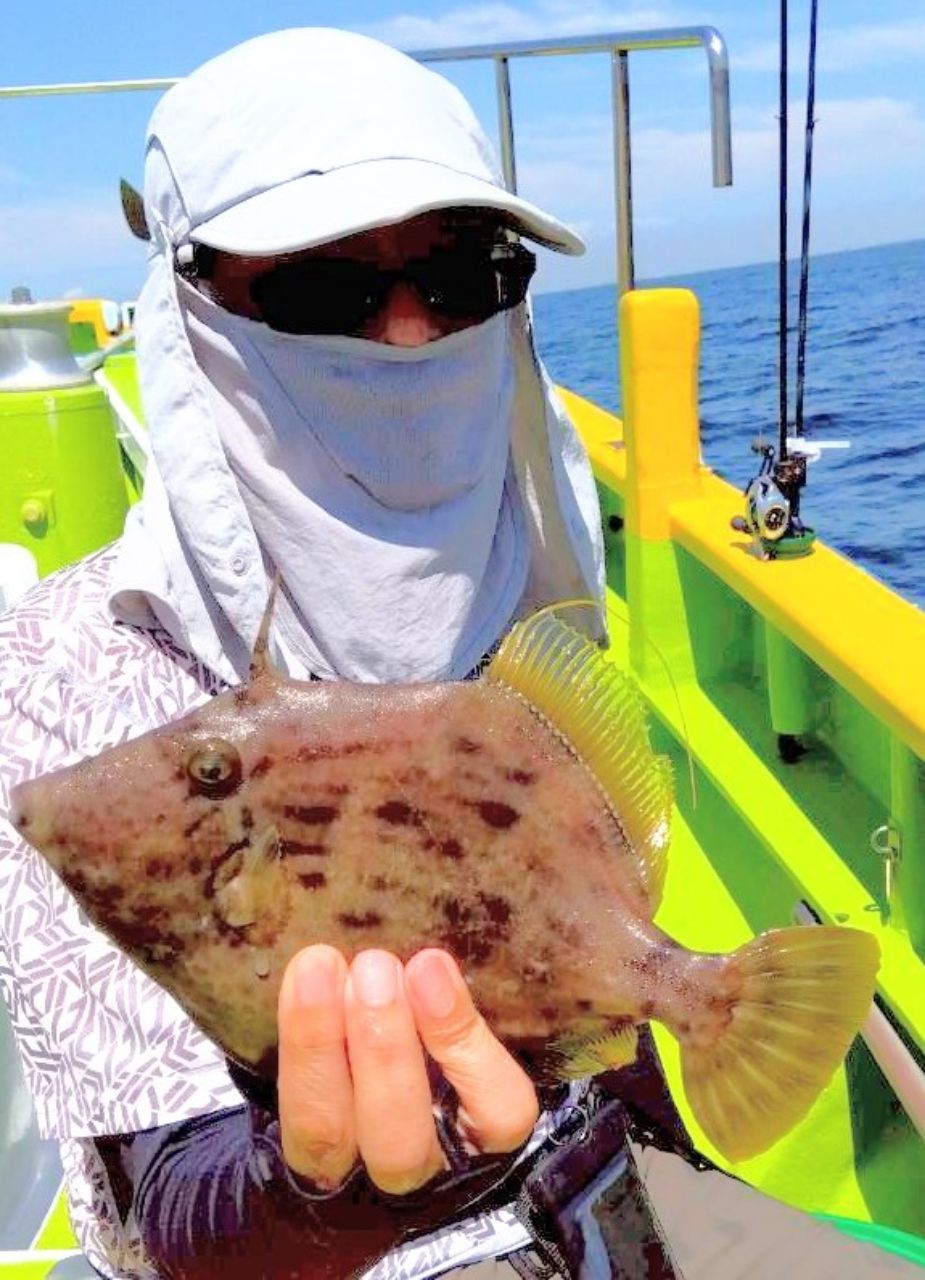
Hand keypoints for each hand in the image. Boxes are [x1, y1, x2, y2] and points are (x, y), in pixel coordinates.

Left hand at [277, 945, 538, 1194]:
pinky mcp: (301, 1155)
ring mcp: (350, 1171)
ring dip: (322, 1044)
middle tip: (375, 967)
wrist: (354, 1093)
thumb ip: (448, 1005)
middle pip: (402, 1141)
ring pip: (330, 1130)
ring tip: (322, 967)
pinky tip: (302, 980)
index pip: (499, 1112)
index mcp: (480, 1136)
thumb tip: (428, 966)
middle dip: (385, 1050)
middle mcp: (418, 1167)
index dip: (465, 1042)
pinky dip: (295, 1045)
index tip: (431, 966)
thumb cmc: (431, 1042)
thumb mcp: (459, 1028)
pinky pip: (292, 1113)